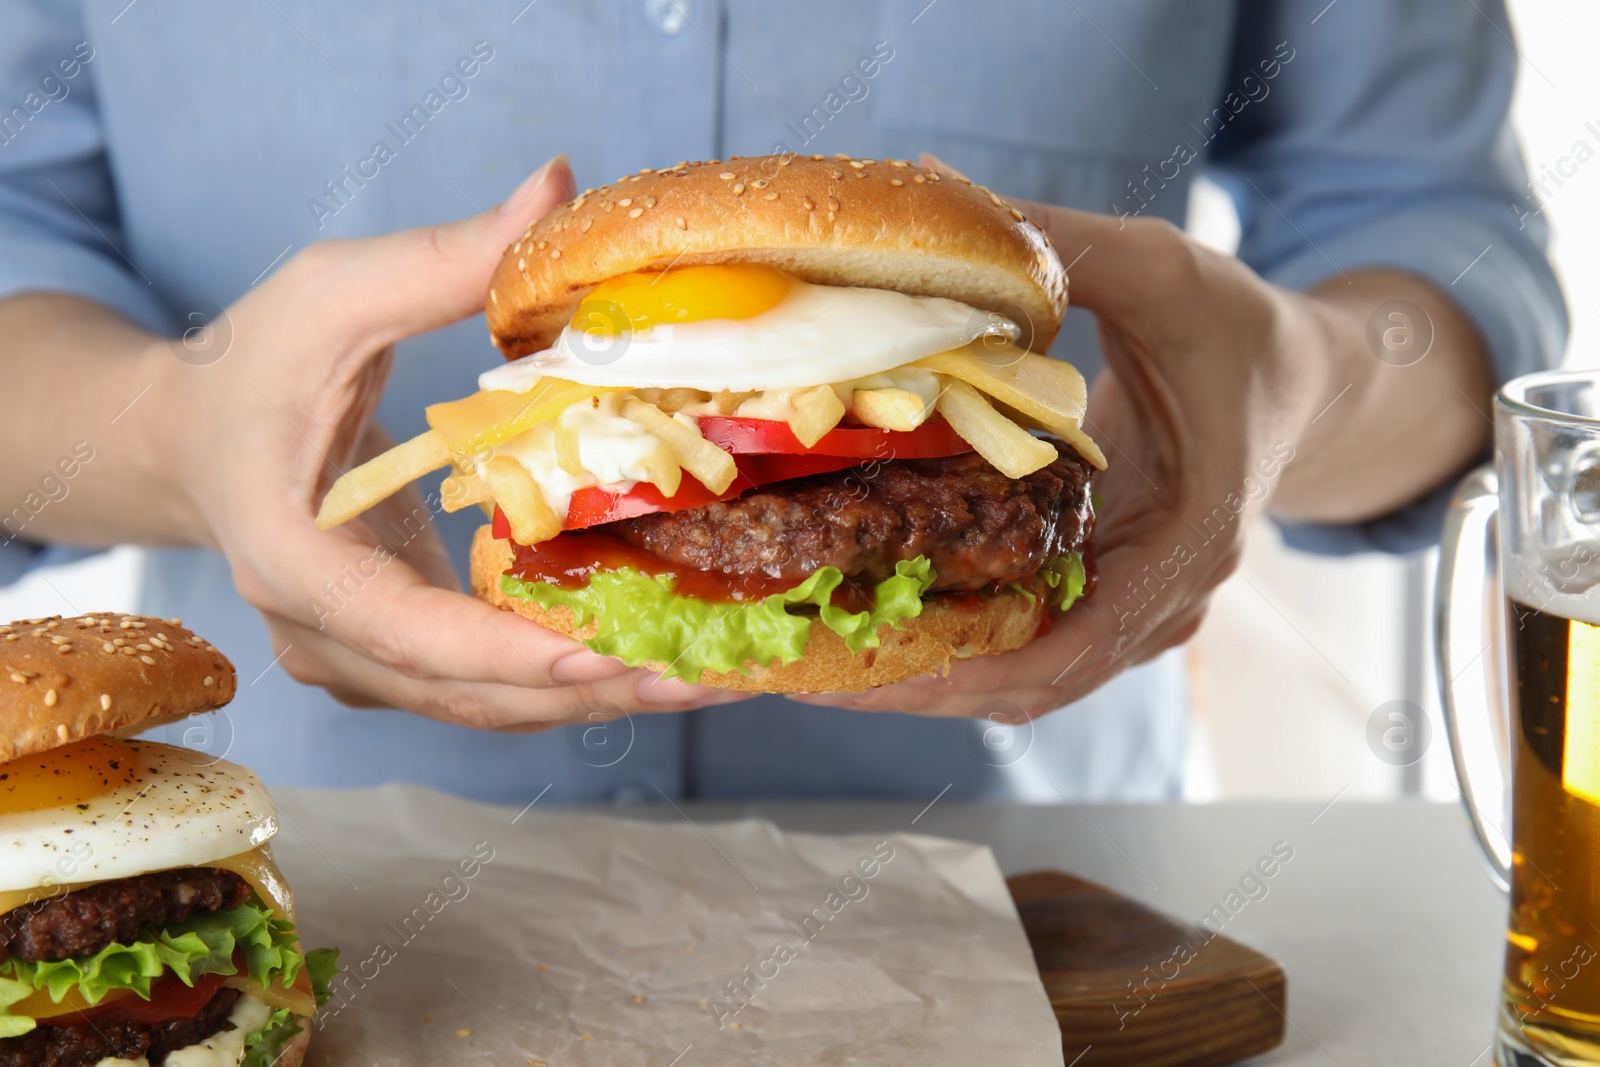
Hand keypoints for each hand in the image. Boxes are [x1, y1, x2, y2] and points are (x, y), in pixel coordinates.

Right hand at [138, 157, 739, 727]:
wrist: (187, 436)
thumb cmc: (251, 363)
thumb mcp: (335, 294)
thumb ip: (443, 257)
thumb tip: (556, 180)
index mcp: (293, 560)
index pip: (405, 631)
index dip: (508, 654)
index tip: (606, 655)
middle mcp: (320, 635)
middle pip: (464, 692)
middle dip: (587, 688)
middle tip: (702, 678)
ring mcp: (353, 659)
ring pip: (480, 707)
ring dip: (590, 697)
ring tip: (703, 679)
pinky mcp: (390, 657)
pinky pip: (481, 687)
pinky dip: (561, 678)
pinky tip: (648, 654)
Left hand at [798, 156, 1338, 720]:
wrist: (1302, 382)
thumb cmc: (1241, 332)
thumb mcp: (1165, 273)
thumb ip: (1064, 244)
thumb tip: (935, 180)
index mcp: (1187, 542)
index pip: (1073, 650)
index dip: (967, 672)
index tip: (870, 667)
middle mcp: (1161, 599)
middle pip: (1028, 682)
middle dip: (915, 683)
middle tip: (799, 670)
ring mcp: (1134, 606)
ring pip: (1019, 673)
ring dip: (921, 671)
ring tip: (808, 654)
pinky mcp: (1106, 591)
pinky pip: (1024, 637)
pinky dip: (950, 638)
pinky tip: (867, 613)